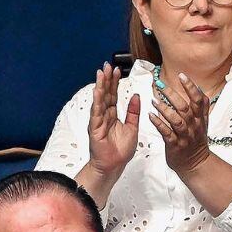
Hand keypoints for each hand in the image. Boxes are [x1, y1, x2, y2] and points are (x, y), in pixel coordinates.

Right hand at [86, 62, 140, 177]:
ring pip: (100, 100)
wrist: (113, 166)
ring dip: (101, 86)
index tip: (117, 70)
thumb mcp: (132, 128)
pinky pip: (96, 112)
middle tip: (108, 65)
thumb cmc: (120, 150)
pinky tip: (98, 91)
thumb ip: (133, 112)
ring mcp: (98, 121)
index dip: (115, 82)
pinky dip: (97, 101)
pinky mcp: (95, 128)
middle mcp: (104, 115)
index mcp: (112, 115)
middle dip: (107, 79)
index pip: (113, 95)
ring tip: (102, 73)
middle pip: (106, 94)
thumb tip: (136, 96)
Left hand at [149, 72, 213, 175]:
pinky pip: (166, 133)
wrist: (196, 164)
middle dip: (172, 95)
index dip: (191, 87)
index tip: (182, 76)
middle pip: (185, 107)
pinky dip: (158, 124)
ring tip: (154, 101)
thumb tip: (198, 88)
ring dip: (164, 109)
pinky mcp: (175, 145)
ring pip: (176, 120)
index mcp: (200, 118)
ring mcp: (184, 136)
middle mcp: (193, 126)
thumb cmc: (196, 141)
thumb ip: (201, 107)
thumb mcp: (203, 122)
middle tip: (161, 85)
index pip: (199, 100)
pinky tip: (150, 116)